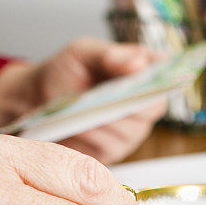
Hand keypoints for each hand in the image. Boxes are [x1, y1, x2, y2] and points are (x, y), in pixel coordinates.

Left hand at [0, 37, 167, 164]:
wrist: (36, 99)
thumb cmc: (64, 72)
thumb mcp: (82, 53)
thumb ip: (110, 55)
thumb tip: (139, 63)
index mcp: (144, 73)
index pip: (169, 74)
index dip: (164, 76)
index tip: (146, 75)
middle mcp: (144, 105)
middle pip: (151, 108)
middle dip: (126, 103)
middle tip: (104, 96)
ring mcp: (131, 131)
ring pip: (129, 130)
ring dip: (103, 121)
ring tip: (80, 110)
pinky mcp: (114, 151)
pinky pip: (109, 147)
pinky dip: (89, 135)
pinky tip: (75, 125)